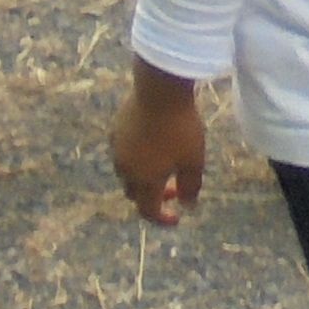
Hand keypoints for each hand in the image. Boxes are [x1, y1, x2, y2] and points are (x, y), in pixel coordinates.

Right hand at [111, 63, 207, 225]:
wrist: (159, 89)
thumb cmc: (180, 128)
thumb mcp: (194, 160)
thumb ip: (190, 187)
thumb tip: (188, 206)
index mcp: (144, 181)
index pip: (148, 211)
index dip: (162, 219)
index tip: (177, 218)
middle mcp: (125, 169)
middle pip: (135, 194)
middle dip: (152, 197)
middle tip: (172, 189)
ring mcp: (117, 148)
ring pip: (126, 173)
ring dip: (142, 177)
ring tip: (161, 166)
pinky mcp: (115, 130)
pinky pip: (122, 152)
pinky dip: (135, 158)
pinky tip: (150, 145)